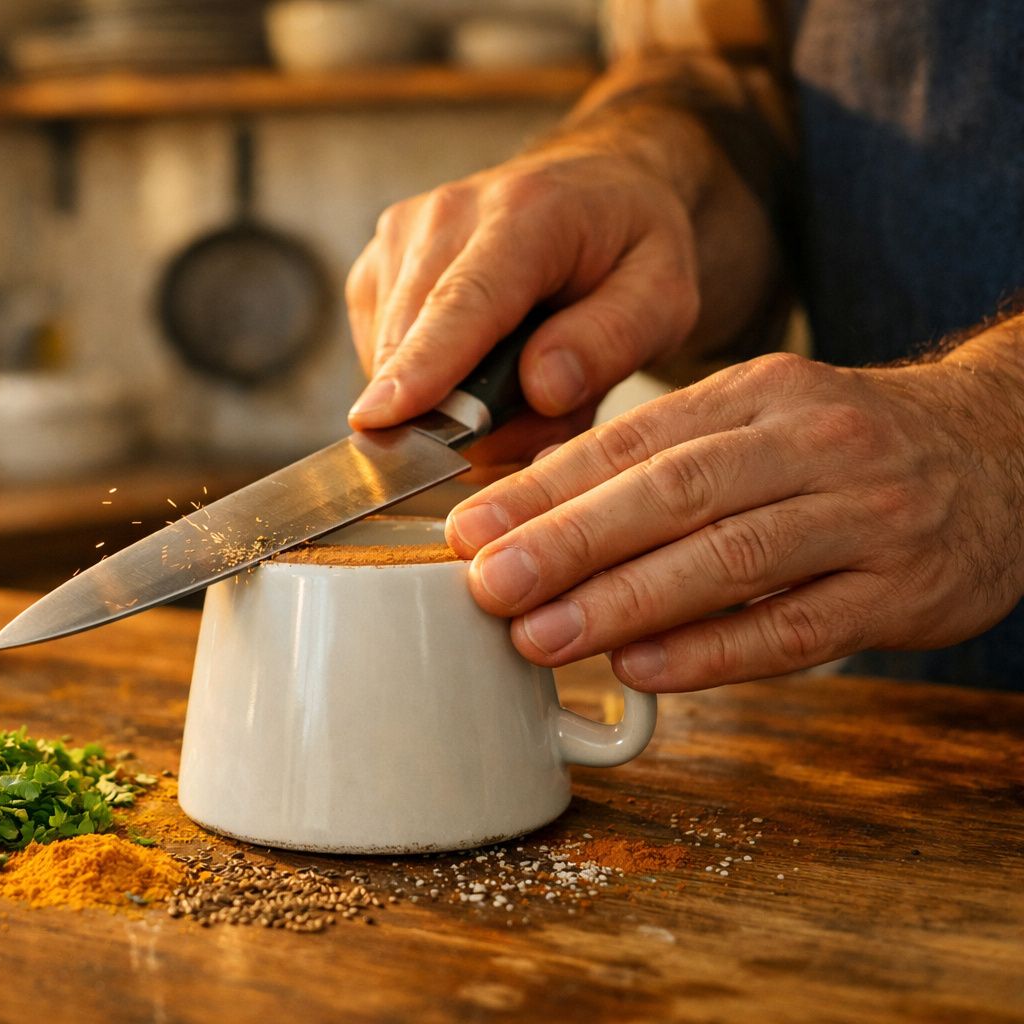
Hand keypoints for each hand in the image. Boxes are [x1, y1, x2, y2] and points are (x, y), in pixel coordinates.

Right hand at [344, 146, 700, 473]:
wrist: (590, 193)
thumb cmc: (627, 250)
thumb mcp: (665, 297)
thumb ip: (612, 341)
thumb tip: (542, 388)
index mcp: (528, 212)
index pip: (465, 300)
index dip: (424, 363)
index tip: (382, 416)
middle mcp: (446, 215)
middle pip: (412, 341)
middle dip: (460, 413)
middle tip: (541, 417)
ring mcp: (398, 239)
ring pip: (390, 361)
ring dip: (448, 401)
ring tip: (517, 379)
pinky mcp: (372, 271)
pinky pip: (380, 360)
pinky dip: (425, 384)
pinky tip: (475, 365)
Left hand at [444, 352, 1023, 690]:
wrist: (1002, 454)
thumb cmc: (841, 451)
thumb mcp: (758, 422)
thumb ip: (661, 461)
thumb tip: (530, 514)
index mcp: (757, 395)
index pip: (636, 438)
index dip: (546, 486)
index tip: (470, 526)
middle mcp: (811, 444)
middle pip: (674, 492)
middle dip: (569, 541)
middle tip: (487, 584)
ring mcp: (865, 516)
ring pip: (732, 558)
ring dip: (626, 601)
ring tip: (541, 635)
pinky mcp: (903, 590)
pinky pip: (798, 628)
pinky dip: (716, 651)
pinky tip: (643, 669)